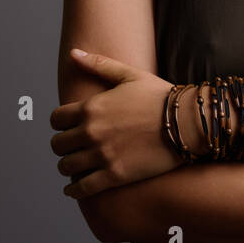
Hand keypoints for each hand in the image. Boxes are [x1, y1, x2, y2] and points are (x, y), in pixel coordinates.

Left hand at [49, 49, 181, 199]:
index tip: (66, 128)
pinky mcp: (114, 176)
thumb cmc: (160, 96)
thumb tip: (73, 52)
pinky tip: (74, 189)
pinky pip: (82, 188)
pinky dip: (74, 190)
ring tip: (74, 167)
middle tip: (70, 148)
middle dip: (62, 146)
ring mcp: (102, 155)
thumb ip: (98, 64)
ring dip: (67, 167)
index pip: (56, 119)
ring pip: (66, 167)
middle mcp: (91, 131)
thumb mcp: (129, 74)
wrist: (187, 123)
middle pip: (57, 144)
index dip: (59, 124)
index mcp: (91, 107)